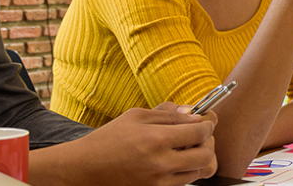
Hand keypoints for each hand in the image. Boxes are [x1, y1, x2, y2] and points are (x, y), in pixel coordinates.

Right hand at [46, 103, 216, 185]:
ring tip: (184, 148)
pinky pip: (182, 182)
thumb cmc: (108, 139)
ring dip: (197, 158)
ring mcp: (158, 181)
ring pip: (197, 171)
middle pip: (205, 155)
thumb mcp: (136, 116)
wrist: (84, 168)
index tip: (205, 122)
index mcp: (157, 138)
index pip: (200, 132)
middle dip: (207, 143)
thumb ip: (169, 114)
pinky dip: (184, 171)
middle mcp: (160, 162)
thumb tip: (195, 114)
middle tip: (199, 136)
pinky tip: (173, 161)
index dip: (208, 126)